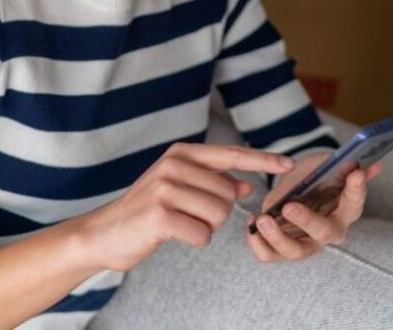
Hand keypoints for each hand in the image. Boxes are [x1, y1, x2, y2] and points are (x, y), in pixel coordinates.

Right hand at [79, 142, 294, 271]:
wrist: (104, 233)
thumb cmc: (146, 211)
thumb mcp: (179, 188)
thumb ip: (213, 182)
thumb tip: (247, 183)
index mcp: (182, 153)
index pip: (232, 154)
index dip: (263, 160)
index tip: (289, 164)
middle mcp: (174, 164)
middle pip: (228, 193)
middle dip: (217, 212)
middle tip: (188, 215)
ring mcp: (166, 188)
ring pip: (219, 213)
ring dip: (205, 227)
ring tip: (180, 224)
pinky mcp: (160, 215)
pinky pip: (202, 234)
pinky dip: (195, 240)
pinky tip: (173, 236)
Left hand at [245, 154, 381, 262]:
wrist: (297, 187)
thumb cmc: (316, 177)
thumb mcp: (326, 166)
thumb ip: (342, 166)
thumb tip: (374, 165)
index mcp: (346, 209)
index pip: (355, 201)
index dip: (357, 188)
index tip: (356, 173)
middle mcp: (329, 231)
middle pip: (324, 233)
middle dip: (307, 221)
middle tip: (289, 207)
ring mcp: (307, 243)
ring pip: (296, 252)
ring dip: (277, 238)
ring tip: (261, 219)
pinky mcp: (283, 249)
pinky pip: (270, 256)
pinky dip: (258, 245)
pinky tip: (251, 224)